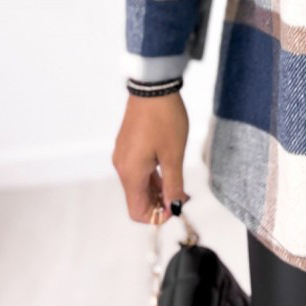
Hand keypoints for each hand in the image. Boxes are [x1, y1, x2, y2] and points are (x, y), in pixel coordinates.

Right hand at [112, 92, 190, 222]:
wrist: (153, 89)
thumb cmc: (164, 119)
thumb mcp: (174, 155)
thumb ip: (173, 184)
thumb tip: (174, 206)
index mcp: (131, 173)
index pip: (137, 211)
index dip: (157, 216)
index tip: (177, 207)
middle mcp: (122, 167)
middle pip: (137, 199)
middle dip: (159, 203)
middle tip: (182, 196)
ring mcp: (123, 156)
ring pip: (138, 185)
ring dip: (156, 190)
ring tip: (179, 185)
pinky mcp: (127, 146)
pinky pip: (137, 171)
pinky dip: (152, 177)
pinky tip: (169, 172)